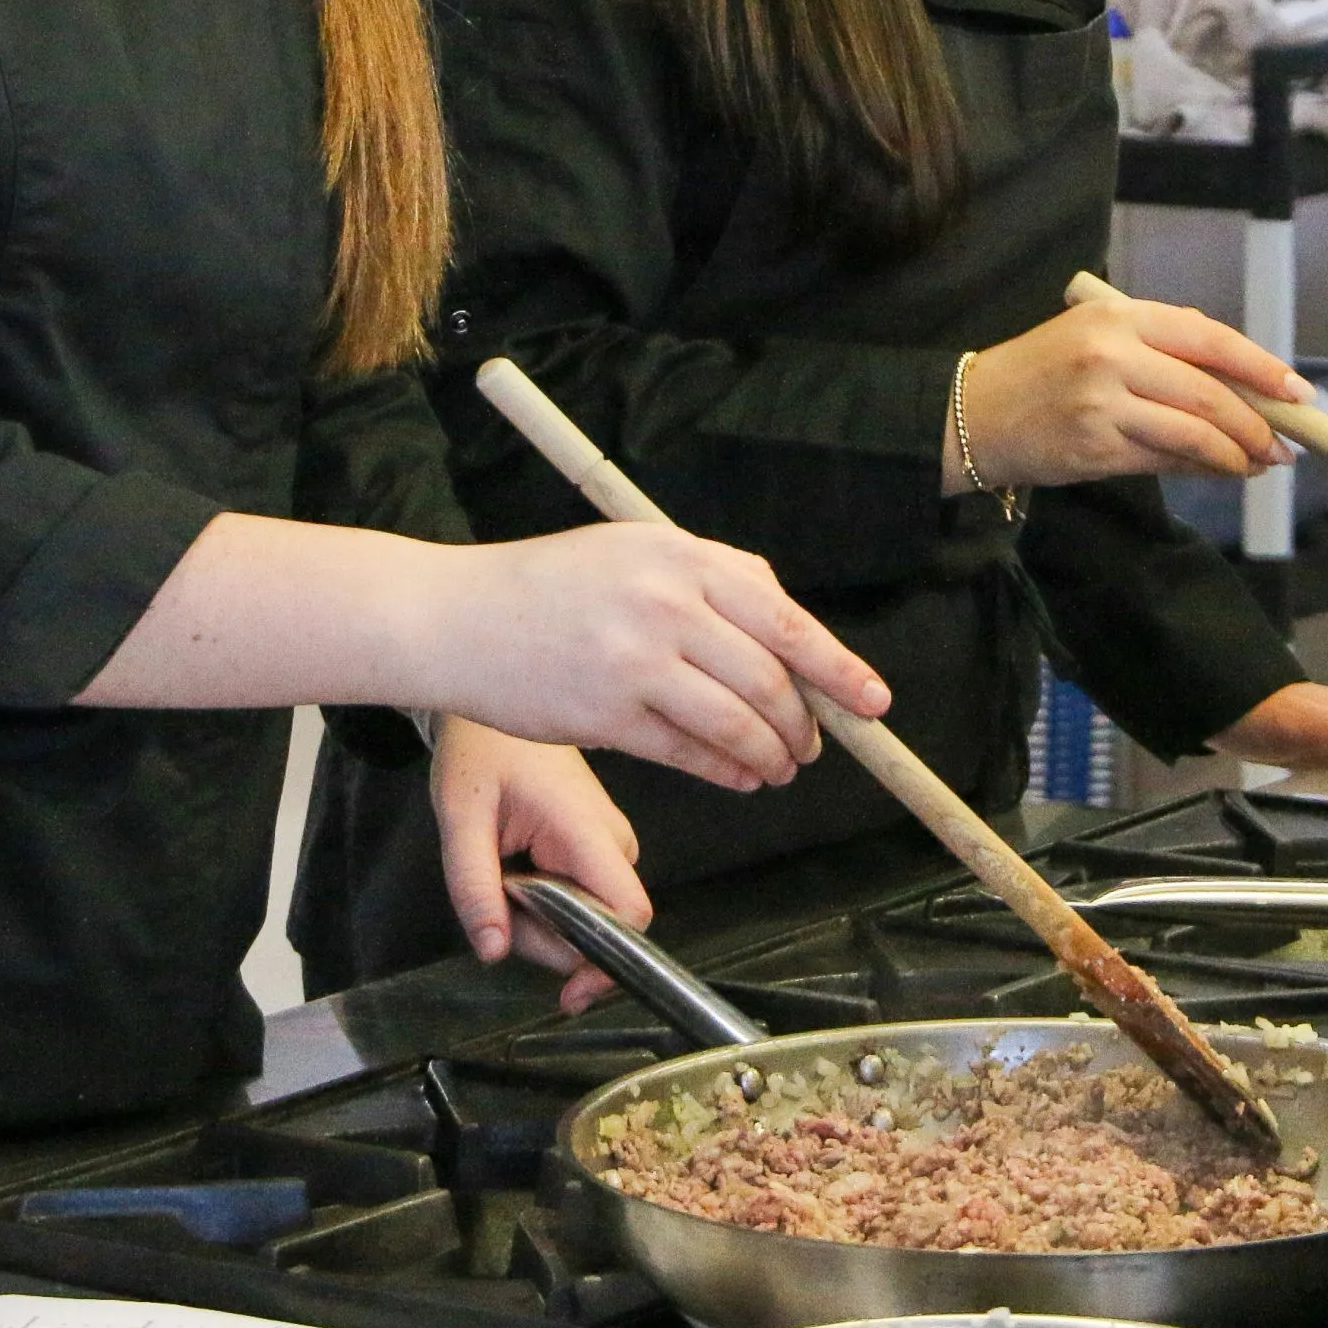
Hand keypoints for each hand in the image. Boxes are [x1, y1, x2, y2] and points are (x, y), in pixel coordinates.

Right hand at [421, 523, 888, 792]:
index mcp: (678, 556)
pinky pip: (691, 755)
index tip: (873, 701)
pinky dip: (729, 772)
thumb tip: (784, 614)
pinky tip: (740, 778)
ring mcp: (634, 662)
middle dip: (805, 725)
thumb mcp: (630, 549)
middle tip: (814, 746)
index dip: (839, 669)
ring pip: (737, 724)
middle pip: (770, 680)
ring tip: (780, 768)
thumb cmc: (545, 585)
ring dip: (771, 755)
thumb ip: (709, 574)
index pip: (786, 620)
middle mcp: (663, 604)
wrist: (455, 616)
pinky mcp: (606, 716)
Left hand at [430, 720, 647, 1010]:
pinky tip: (520, 868)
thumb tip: (493, 951)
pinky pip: (582, 903)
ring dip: (539, 920)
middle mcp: (614, 842)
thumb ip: (473, 887)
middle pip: (598, 929)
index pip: (629, 913)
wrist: (495, 720)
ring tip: (503, 869)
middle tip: (493, 893)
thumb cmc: (481, 753)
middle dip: (542, 936)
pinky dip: (545, 904)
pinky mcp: (603, 853)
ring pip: (588, 921)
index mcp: (586, 829)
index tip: (569, 993)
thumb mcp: (460, 817)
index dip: (605, 962)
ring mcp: (613, 848)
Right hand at [955, 294, 1299, 493]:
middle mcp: (1112, 355)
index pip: (1208, 338)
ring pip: (1191, 433)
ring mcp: (1102, 404)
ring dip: (1235, 454)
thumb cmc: (1042, 372)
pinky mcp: (1094, 449)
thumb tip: (1243, 387)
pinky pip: (1164, 462)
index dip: (1260, 367)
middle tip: (1284, 445)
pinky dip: (1200, 469)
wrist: (972, 413)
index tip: (1296, 392)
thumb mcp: (1096, 338)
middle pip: (1207, 393)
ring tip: (1257, 465)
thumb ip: (1162, 352)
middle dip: (1256, 424)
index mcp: (1119, 316)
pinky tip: (1219, 471)